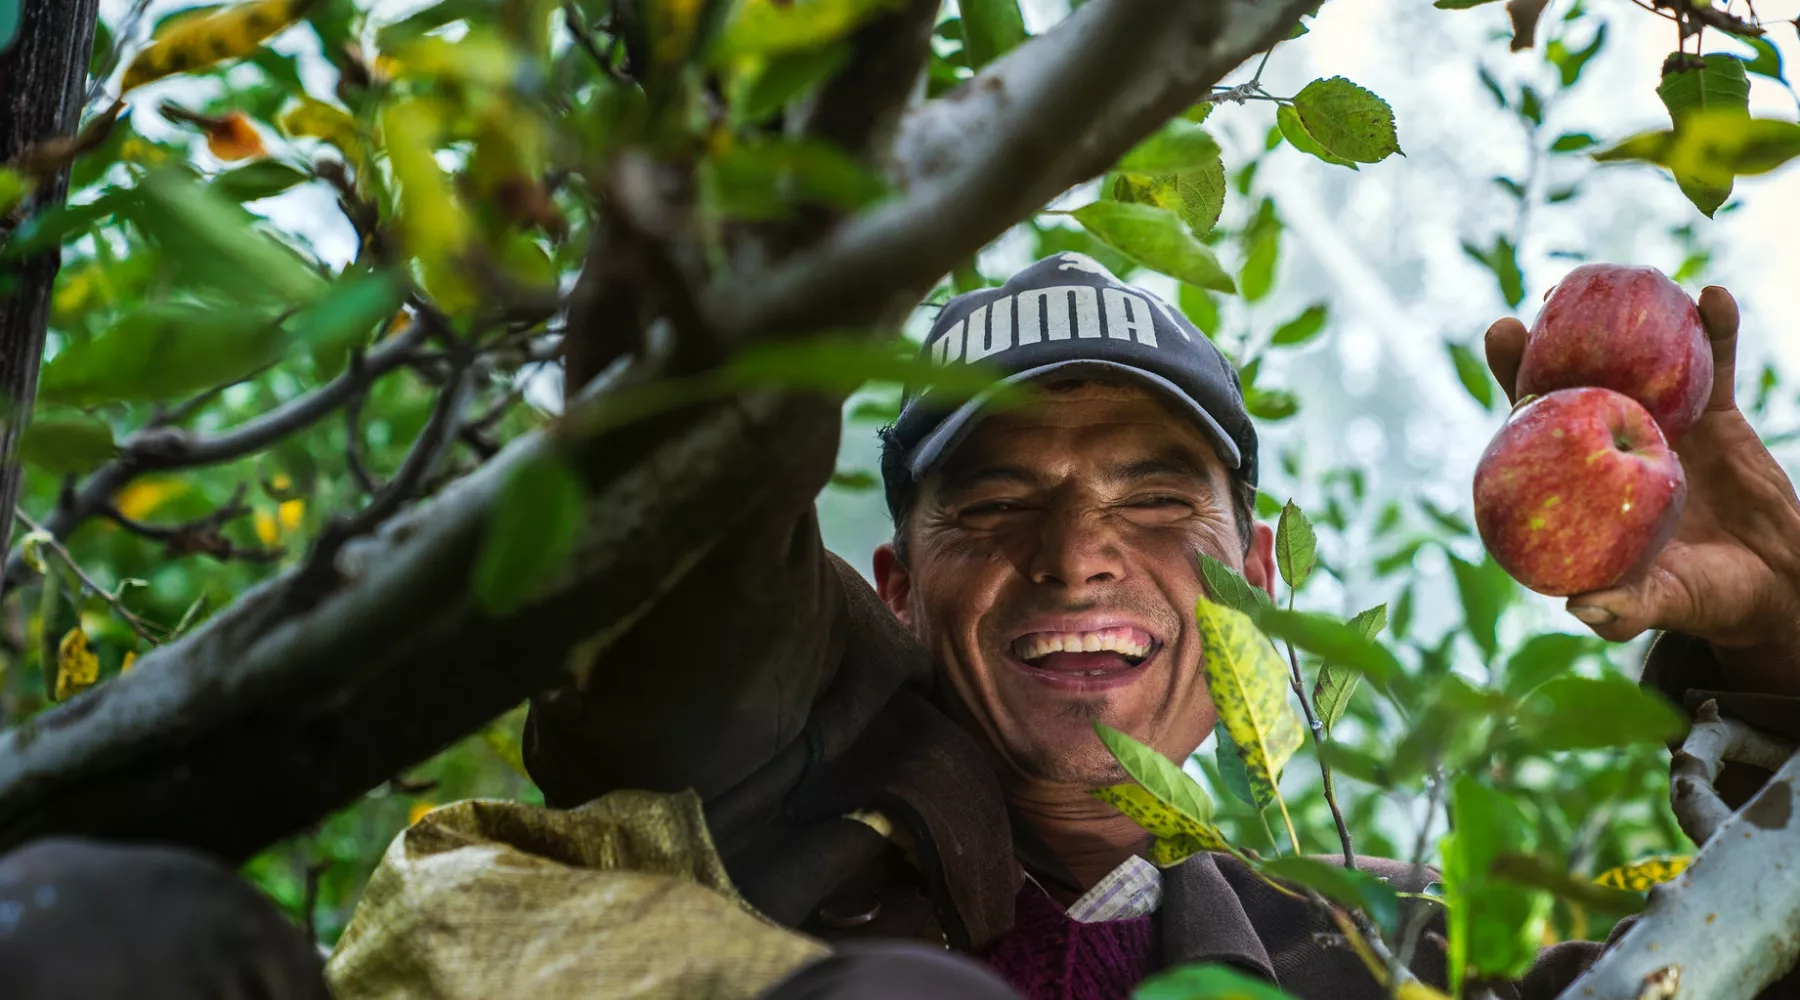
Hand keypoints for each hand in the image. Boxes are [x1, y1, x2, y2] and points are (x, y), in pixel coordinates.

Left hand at [1485, 287, 1799, 694]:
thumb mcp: (1662, 605)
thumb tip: (1581, 609)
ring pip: (1642, 362)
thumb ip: (1625, 610)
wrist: (1774, 587)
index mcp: (1581, 484)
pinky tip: (1712, 297)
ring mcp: (1663, 424)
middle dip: (1552, 338)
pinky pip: (1717, 367)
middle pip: (1575, 380)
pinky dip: (1716, 332)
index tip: (1498, 337)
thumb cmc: (1702, 600)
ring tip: (1628, 277)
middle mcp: (1611, 445)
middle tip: (1542, 299)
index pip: (1535, 427)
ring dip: (1634, 320)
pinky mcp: (1718, 416)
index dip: (1514, 383)